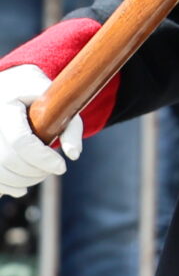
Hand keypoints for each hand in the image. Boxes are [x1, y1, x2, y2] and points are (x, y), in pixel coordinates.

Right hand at [0, 64, 78, 197]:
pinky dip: (5, 186)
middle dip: (35, 172)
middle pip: (8, 159)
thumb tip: (74, 155)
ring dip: (22, 181)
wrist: (10, 87)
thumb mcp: (59, 102)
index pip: (21, 141)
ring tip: (41, 176)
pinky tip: (21, 189)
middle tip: (54, 170)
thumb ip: (71, 126)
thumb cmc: (39, 95)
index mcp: (6, 105)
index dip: (43, 159)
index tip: (62, 167)